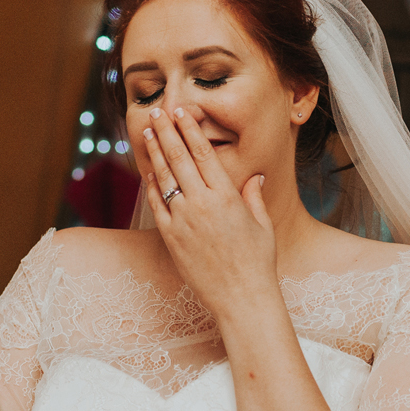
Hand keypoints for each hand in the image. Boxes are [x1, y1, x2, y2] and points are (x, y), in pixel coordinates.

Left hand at [139, 106, 281, 321]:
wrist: (241, 298)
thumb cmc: (258, 262)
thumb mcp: (262, 224)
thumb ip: (253, 196)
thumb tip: (254, 176)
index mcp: (227, 196)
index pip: (203, 154)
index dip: (190, 130)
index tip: (181, 112)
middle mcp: (202, 204)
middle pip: (179, 159)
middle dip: (167, 132)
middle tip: (157, 113)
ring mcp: (183, 221)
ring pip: (164, 178)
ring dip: (155, 153)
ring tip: (147, 133)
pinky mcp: (171, 238)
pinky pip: (157, 205)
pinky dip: (152, 186)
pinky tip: (148, 171)